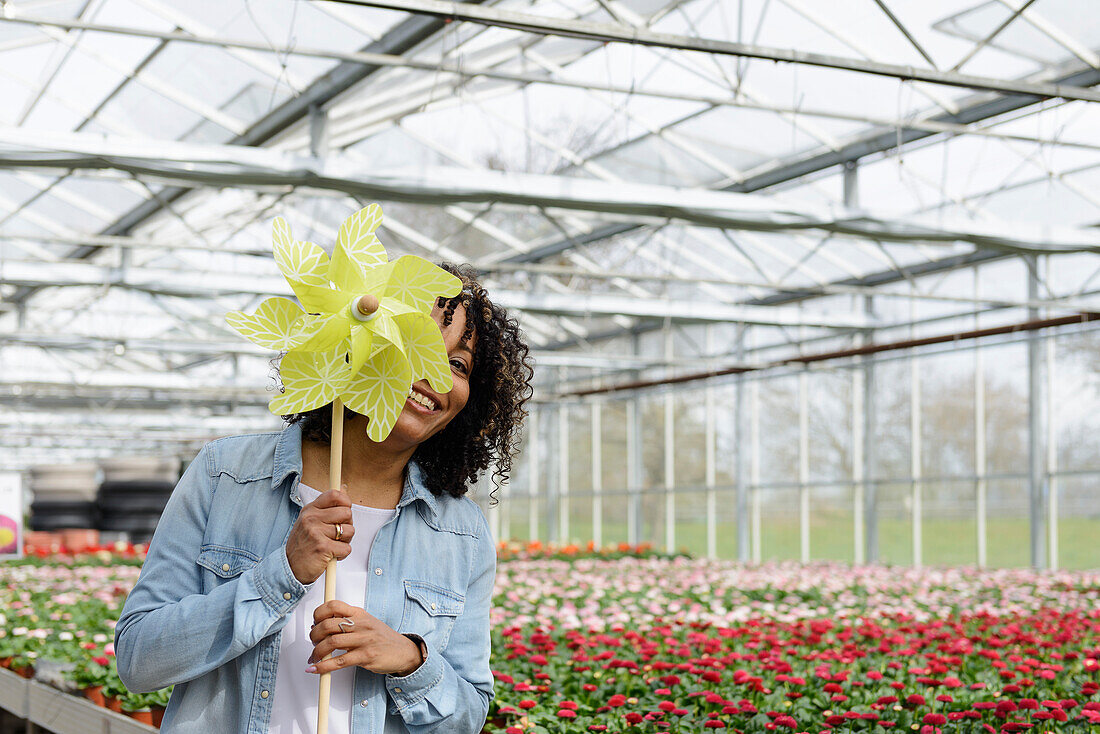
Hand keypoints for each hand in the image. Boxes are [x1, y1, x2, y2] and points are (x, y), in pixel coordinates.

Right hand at [286, 488, 354, 584]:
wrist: (290, 568)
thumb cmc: (304, 545)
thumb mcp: (310, 521)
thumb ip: (327, 506)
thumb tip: (344, 488)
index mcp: (310, 510)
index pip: (334, 495)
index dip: (346, 502)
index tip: (344, 512)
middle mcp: (311, 518)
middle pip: (347, 513)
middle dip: (347, 525)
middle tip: (337, 535)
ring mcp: (316, 532)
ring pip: (349, 531)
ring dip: (345, 541)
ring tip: (332, 545)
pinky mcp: (322, 547)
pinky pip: (346, 548)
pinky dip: (342, 554)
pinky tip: (330, 555)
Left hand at [307, 600, 422, 676]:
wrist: (403, 651)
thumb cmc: (382, 638)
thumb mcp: (366, 622)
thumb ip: (347, 623)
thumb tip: (321, 627)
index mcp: (359, 614)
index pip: (334, 606)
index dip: (319, 613)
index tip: (314, 622)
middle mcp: (361, 625)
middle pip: (328, 625)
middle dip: (314, 635)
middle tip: (313, 642)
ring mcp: (363, 640)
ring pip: (331, 643)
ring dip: (317, 652)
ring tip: (314, 657)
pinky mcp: (365, 657)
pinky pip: (339, 662)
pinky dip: (323, 667)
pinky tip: (315, 669)